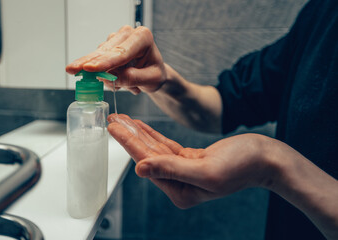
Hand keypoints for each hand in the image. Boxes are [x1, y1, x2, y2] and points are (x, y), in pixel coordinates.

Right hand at [66, 25, 166, 93]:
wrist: (152, 73)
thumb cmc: (154, 74)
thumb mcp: (151, 80)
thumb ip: (133, 78)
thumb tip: (112, 78)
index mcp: (142, 37)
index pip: (121, 52)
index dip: (104, 62)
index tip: (89, 69)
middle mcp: (127, 33)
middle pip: (104, 51)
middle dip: (88, 63)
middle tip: (71, 70)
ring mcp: (115, 39)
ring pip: (98, 56)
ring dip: (102, 75)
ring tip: (126, 85)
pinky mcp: (107, 46)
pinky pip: (97, 61)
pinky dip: (102, 74)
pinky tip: (118, 81)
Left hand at [107, 114, 273, 207]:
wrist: (265, 158)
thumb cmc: (243, 166)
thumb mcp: (206, 171)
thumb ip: (171, 170)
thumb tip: (140, 169)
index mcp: (180, 191)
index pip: (148, 163)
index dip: (129, 144)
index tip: (113, 128)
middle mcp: (179, 184)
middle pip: (147, 155)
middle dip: (128, 137)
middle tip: (111, 120)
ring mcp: (183, 171)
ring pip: (154, 149)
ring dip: (138, 133)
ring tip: (121, 120)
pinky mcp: (190, 159)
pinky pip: (165, 146)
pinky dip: (152, 135)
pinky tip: (140, 126)